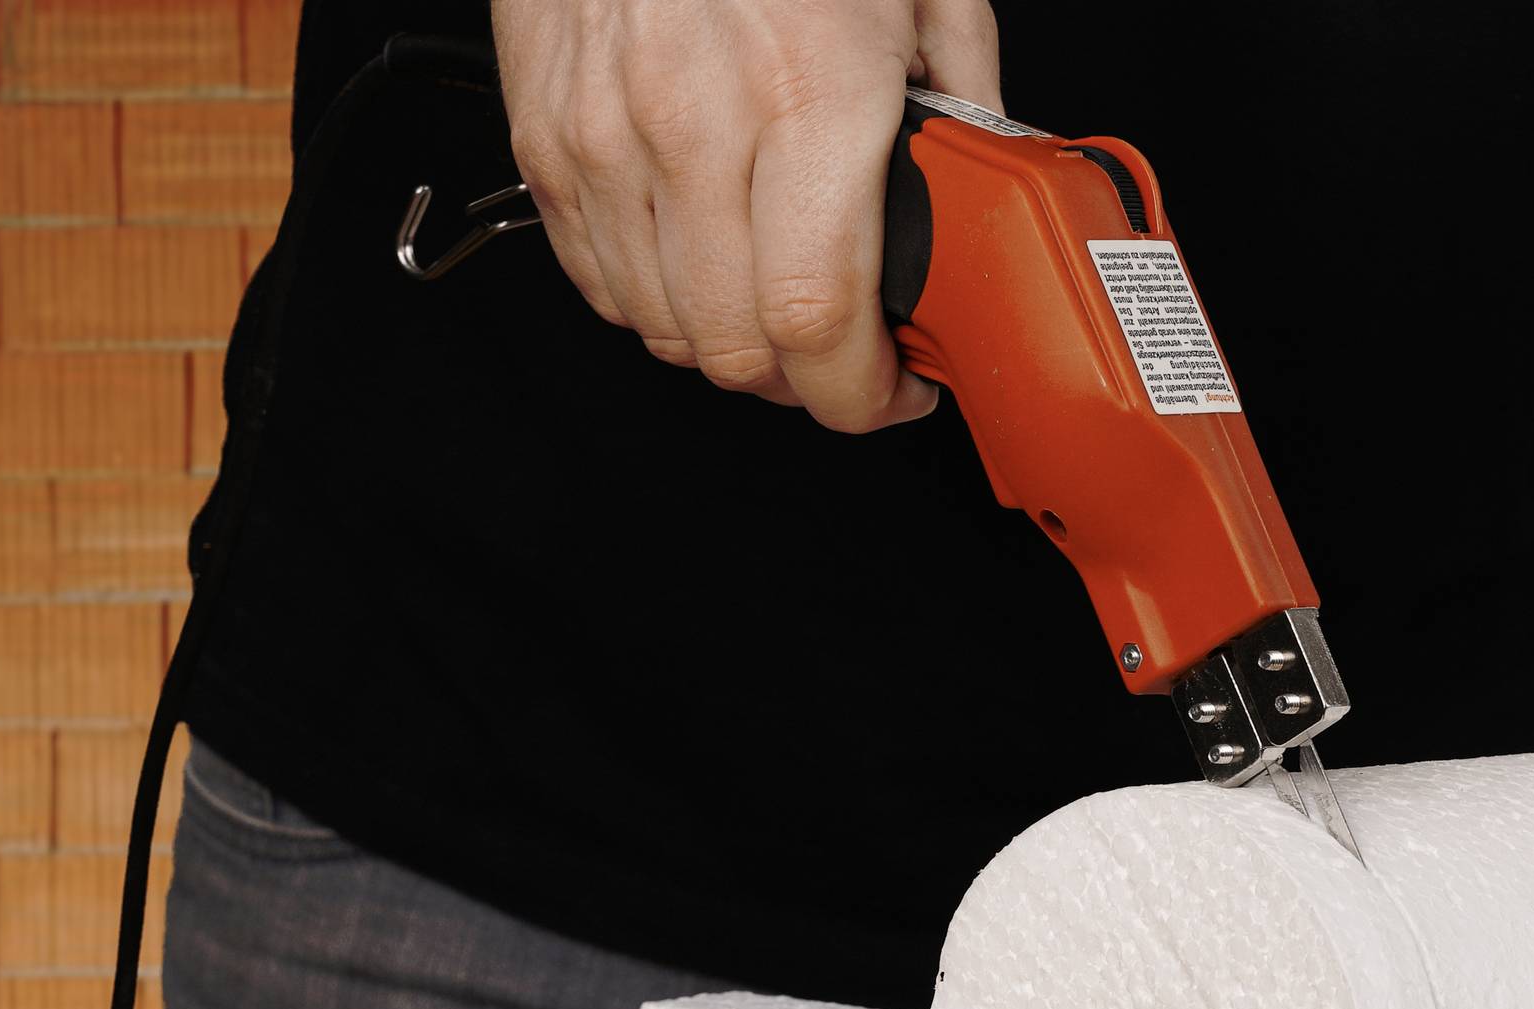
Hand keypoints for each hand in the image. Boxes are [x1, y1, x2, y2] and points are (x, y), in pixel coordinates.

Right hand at [489, 0, 1000, 431]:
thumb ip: (961, 91)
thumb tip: (986, 184)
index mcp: (808, 95)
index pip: (821, 318)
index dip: (862, 392)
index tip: (894, 390)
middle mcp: (695, 126)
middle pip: (740, 348)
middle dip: (806, 384)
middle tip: (846, 359)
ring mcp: (607, 138)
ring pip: (665, 326)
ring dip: (731, 347)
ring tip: (777, 311)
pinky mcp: (547, 139)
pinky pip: (599, 278)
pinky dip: (657, 300)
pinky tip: (704, 265)